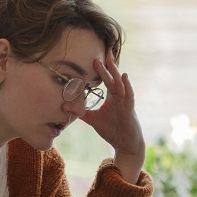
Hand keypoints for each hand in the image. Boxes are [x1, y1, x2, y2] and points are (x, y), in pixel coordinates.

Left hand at [80, 55, 144, 182]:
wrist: (125, 144)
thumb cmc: (112, 131)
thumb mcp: (94, 120)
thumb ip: (82, 113)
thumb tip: (66, 108)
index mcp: (112, 97)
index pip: (106, 79)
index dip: (101, 69)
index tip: (95, 57)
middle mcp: (120, 96)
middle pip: (114, 78)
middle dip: (108, 65)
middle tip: (103, 52)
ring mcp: (125, 102)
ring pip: (120, 84)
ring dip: (115, 72)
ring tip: (110, 61)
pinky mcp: (130, 109)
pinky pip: (129, 95)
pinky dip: (127, 86)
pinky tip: (124, 77)